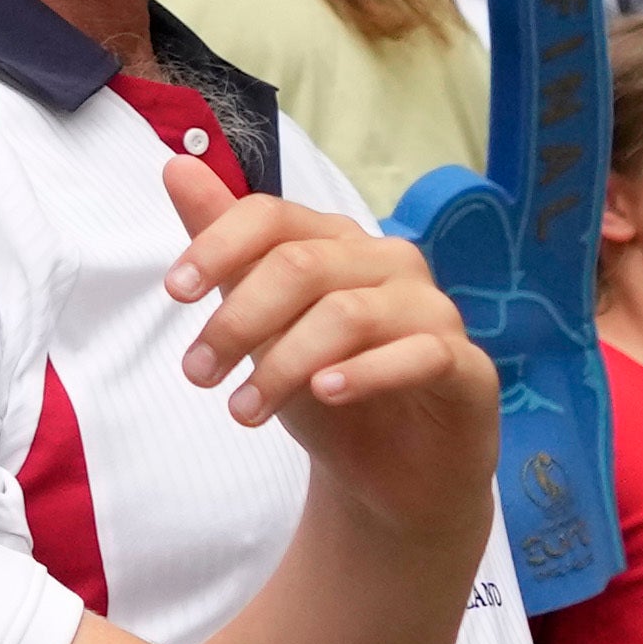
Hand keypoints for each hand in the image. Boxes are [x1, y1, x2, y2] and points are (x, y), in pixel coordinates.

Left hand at [152, 155, 498, 542]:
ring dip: (282, 364)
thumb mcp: (261, 327)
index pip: (273, 216)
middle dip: (238, 320)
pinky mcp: (466, 366)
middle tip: (198, 374)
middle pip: (301, 265)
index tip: (176, 291)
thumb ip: (227, 252)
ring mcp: (432, 311)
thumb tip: (177, 166)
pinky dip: (365, 372)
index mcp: (337, 242)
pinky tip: (324, 393)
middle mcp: (388, 263)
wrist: (389, 477)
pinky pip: (418, 354)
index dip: (219, 246)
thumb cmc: (323, 389)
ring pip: (347, 314)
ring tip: (243, 410)